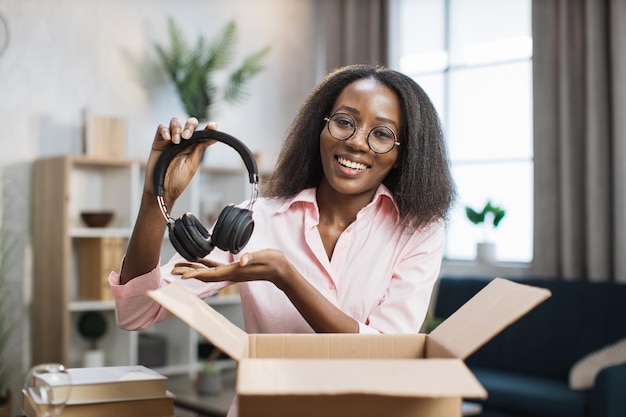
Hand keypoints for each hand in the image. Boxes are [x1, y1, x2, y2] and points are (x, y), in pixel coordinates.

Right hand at [143, 117, 217, 201]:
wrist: (162, 189)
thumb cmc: (178, 180)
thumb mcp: (192, 164)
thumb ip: (199, 149)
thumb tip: (213, 138)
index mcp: (194, 147)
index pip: (202, 133)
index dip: (208, 127)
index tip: (213, 126)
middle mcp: (183, 142)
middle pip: (189, 124)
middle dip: (189, 126)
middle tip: (186, 137)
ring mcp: (170, 140)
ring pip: (175, 122)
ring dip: (177, 128)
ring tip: (175, 141)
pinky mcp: (158, 142)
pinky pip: (161, 128)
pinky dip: (164, 130)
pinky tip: (167, 138)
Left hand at [171, 249, 292, 288]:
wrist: (281, 271)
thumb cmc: (274, 263)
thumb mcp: (264, 257)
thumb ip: (252, 258)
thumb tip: (242, 261)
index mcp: (234, 271)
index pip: (210, 274)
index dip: (195, 273)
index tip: (182, 274)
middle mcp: (230, 273)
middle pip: (204, 274)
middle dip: (189, 272)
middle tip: (173, 270)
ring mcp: (231, 272)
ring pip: (207, 272)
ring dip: (194, 269)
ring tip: (180, 266)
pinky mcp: (234, 268)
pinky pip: (214, 268)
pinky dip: (204, 265)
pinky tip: (199, 261)